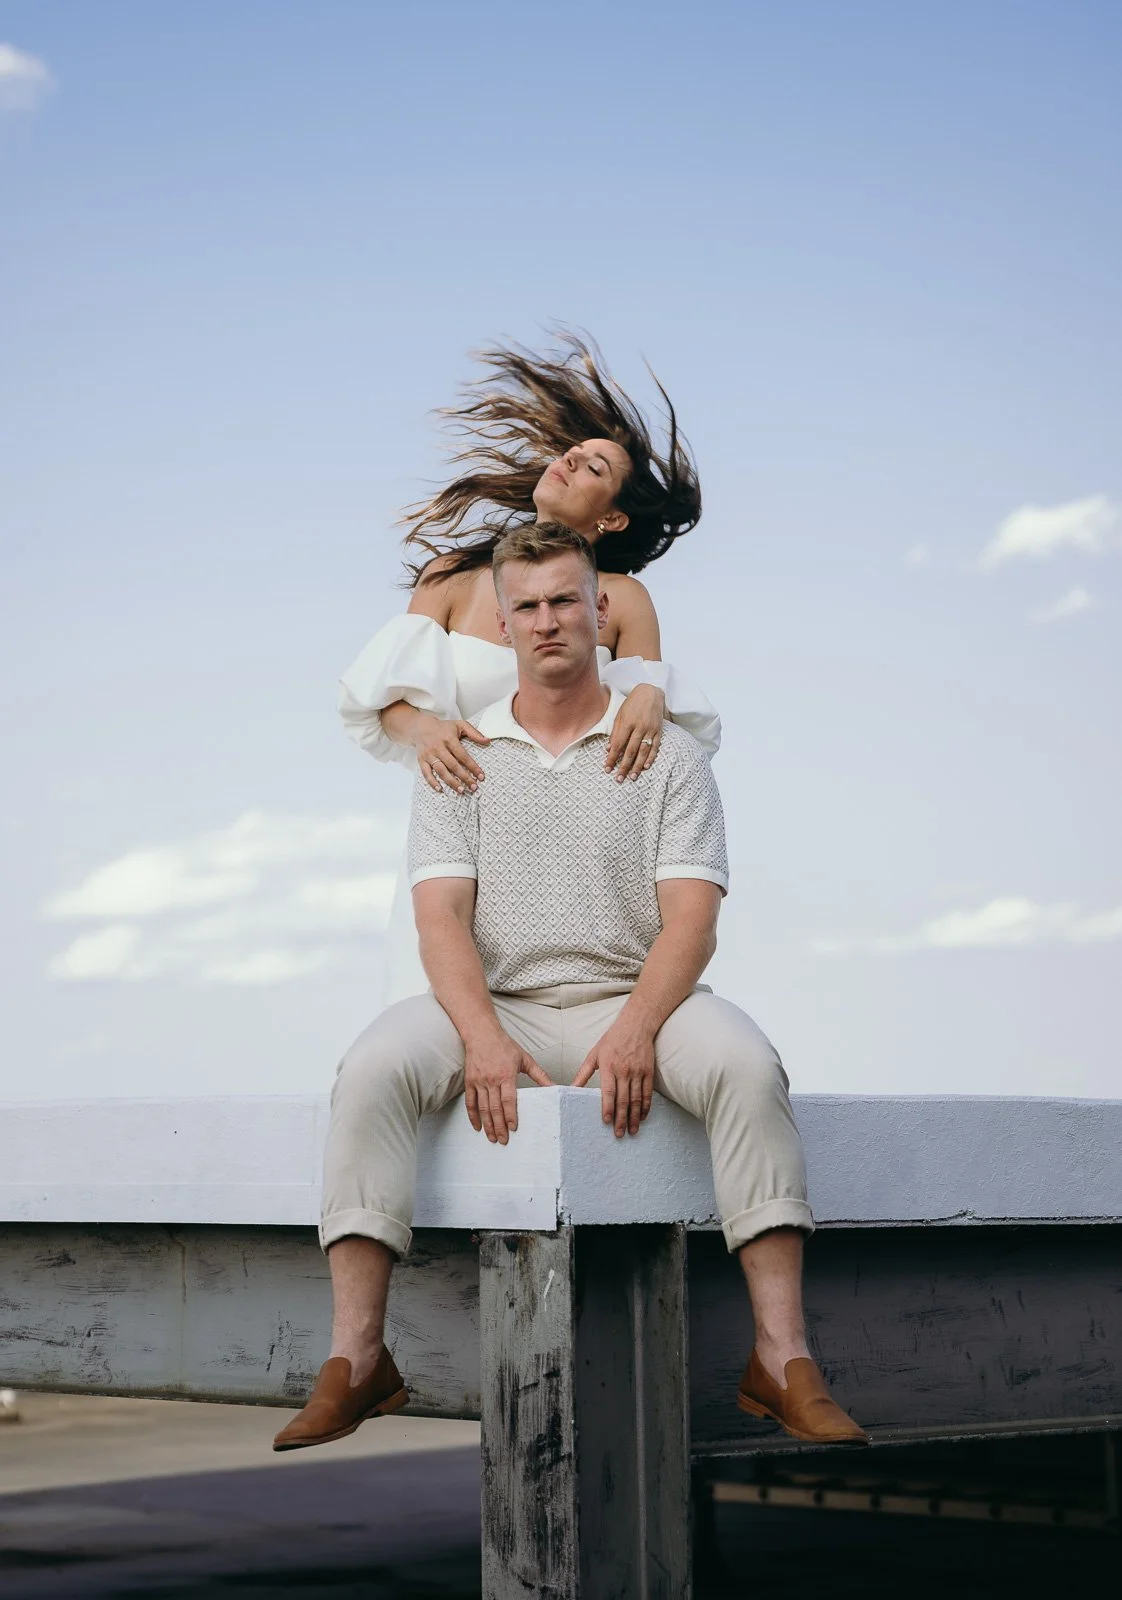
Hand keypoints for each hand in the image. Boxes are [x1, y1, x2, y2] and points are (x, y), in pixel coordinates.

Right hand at [413, 716, 489, 793]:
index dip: (472, 767)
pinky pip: (426, 773)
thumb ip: (474, 733)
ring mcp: (429, 755)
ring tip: (461, 790)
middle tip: (474, 787)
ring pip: (441, 771)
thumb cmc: (443, 728)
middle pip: (453, 765)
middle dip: (464, 777)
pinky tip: (440, 789)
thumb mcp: (460, 725)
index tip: (481, 776)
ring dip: (451, 782)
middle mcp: (438, 747)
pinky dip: (432, 782)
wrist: (420, 727)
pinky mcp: (421, 760)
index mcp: (449, 739)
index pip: (463, 755)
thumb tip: (487, 740)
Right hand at [464, 1028, 553, 1143]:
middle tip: (503, 1140)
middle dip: (499, 1126)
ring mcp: (479, 1081)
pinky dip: (473, 1116)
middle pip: (495, 1108)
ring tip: (492, 1138)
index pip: (509, 1100)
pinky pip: (470, 1102)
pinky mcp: (470, 1081)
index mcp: (507, 1074)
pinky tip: (477, 1127)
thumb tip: (555, 1087)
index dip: (510, 1115)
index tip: (513, 1128)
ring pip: (483, 1108)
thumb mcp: (525, 1059)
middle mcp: (492, 1079)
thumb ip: (540, 1075)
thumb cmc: (505, 1046)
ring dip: (487, 1125)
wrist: (482, 1034)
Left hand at [571, 1018, 654, 1136]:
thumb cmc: (612, 1039)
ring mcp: (637, 1072)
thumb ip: (583, 1073)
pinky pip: (647, 1092)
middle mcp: (624, 1071)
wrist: (636, 1025)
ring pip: (636, 1099)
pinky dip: (646, 1106)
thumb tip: (571, 1088)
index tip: (606, 1122)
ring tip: (633, 1130)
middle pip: (623, 1099)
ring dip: (635, 1116)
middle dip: (621, 1119)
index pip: (608, 1092)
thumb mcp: (594, 1054)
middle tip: (620, 1134)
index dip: (607, 1108)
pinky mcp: (648, 1072)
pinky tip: (643, 1116)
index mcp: (609, 1067)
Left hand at [604, 685, 665, 781]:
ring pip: (643, 751)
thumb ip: (615, 732)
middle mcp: (639, 727)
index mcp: (627, 722)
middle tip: (619, 779)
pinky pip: (655, 747)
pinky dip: (651, 757)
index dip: (612, 758)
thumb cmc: (632, 703)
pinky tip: (645, 767)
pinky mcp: (659, 731)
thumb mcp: (620, 714)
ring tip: (632, 777)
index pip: (618, 744)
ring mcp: (650, 729)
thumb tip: (608, 749)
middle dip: (624, 766)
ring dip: (637, 766)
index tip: (607, 769)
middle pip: (630, 751)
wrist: (651, 692)